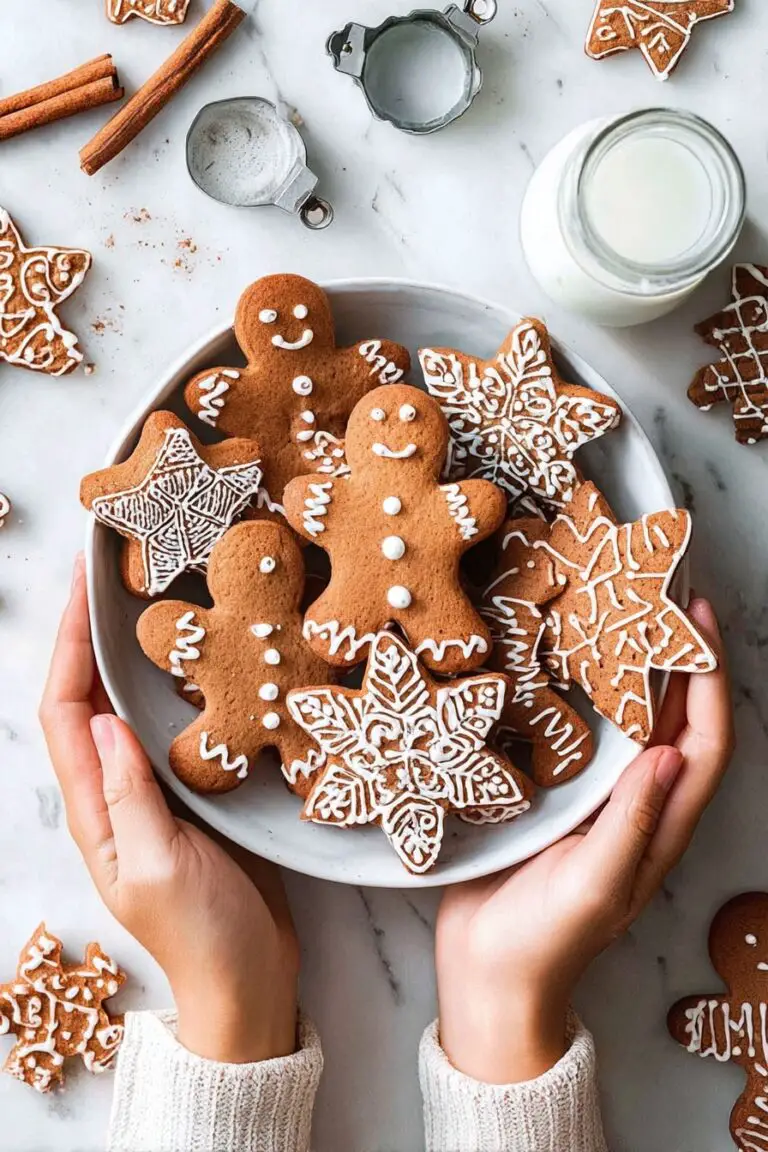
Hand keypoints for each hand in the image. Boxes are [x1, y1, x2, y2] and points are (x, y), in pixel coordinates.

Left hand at [39, 555, 299, 1064]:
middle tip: (119, 574)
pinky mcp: (198, 797)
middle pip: (90, 699)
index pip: (64, 714)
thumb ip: (131, 799)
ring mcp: (157, 793)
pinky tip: (211, 661)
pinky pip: (179, 730)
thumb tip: (106, 720)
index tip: (82, 586)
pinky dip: (183, 689)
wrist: (250, 984)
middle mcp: (118, 793)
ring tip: (161, 599)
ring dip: (135, 654)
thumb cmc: (203, 938)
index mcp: (97, 811)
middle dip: (92, 635)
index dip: (65, 648)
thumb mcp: (160, 870)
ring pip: (135, 709)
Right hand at [436, 598, 733, 1083]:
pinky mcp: (555, 798)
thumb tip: (669, 751)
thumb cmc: (545, 940)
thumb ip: (632, 823)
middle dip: (679, 659)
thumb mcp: (595, 885)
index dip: (709, 681)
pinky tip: (559, 665)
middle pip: (674, 721)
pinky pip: (583, 737)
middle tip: (658, 597)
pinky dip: (585, 696)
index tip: (695, 619)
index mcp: (660, 826)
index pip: (704, 742)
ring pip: (630, 723)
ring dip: (634, 669)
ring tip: (616, 614)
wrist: (488, 974)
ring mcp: (596, 801)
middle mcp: (636, 805)